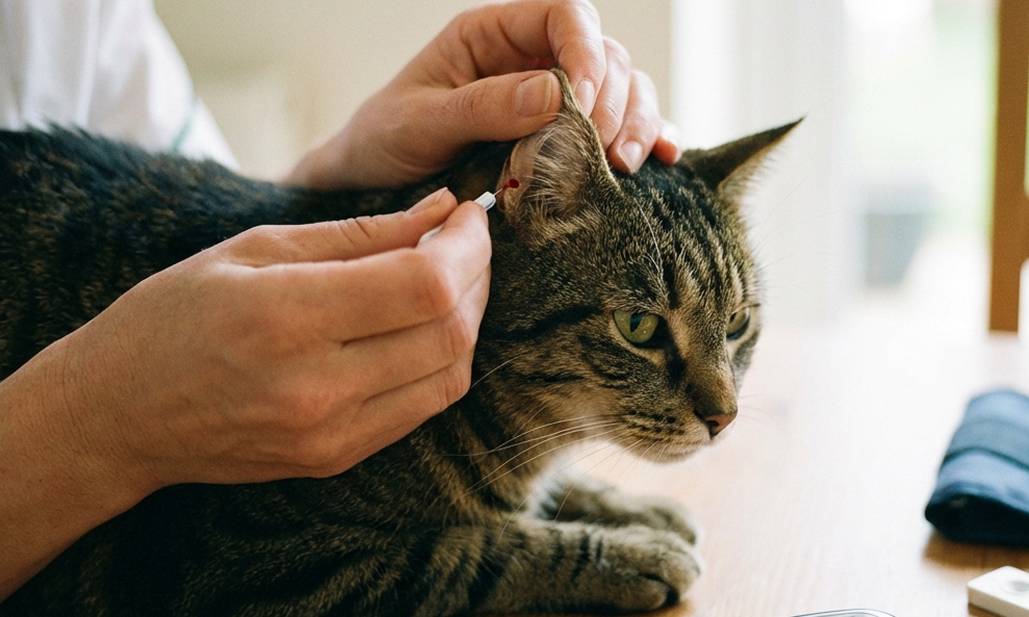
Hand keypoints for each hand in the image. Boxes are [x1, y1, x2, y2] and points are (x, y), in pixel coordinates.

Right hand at [64, 188, 489, 486]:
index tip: (467, 215)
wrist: (117, 417)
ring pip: (450, 375)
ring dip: (467, 321)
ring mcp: (331, 434)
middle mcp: (318, 387)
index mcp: (287, 318)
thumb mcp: (251, 250)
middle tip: (464, 241)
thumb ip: (357, 233)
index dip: (467, 246)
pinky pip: (422, 408)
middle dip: (477, 276)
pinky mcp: (337, 459)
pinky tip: (421, 328)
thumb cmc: (171, 317)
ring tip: (446, 281)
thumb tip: (441, 209)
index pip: (425, 285)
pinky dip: (440, 361)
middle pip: (450, 331)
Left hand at [286, 0, 679, 190]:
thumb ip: (483, 107)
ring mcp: (552, 99)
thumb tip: (555, 95)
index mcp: (493, 35)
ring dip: (636, 123)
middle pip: (605, 56)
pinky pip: (619, 128)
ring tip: (624, 167)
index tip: (582, 105)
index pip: (565, 15)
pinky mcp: (564, 140)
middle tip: (605, 154)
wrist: (369, 187)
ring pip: (622, 89)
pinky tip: (659, 160)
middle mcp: (530, 59)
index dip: (585, 53)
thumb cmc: (384, 143)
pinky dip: (645, 139)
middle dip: (615, 101)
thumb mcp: (419, 123)